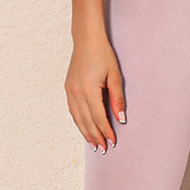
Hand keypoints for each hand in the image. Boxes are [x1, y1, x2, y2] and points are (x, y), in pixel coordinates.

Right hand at [65, 33, 124, 152]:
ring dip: (86, 132)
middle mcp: (77, 93)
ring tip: (94, 144)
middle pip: (87, 121)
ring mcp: (70, 91)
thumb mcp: (115, 76)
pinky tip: (84, 128)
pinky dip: (79, 122)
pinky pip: (73, 110)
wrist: (86, 40)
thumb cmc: (103, 55)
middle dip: (96, 136)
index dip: (106, 131)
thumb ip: (117, 99)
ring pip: (78, 118)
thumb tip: (121, 119)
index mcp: (89, 90)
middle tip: (103, 149)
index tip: (113, 141)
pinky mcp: (68, 88)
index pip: (99, 118)